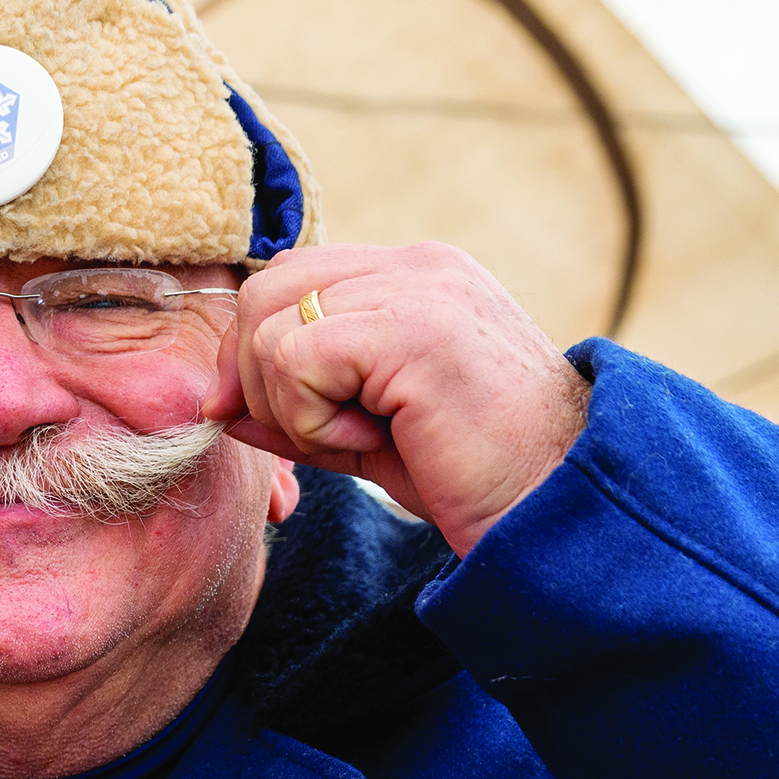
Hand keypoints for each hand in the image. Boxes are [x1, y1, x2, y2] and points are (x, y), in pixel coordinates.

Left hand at [203, 244, 588, 556]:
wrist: (558, 512)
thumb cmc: (480, 481)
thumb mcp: (371, 438)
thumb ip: (300, 409)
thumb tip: (220, 404)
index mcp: (415, 278)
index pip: (291, 279)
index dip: (255, 352)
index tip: (263, 419)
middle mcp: (417, 266)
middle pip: (265, 289)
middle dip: (254, 376)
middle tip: (320, 437)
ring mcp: (417, 289)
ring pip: (270, 324)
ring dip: (292, 405)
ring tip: (362, 438)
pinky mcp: (411, 328)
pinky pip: (295, 361)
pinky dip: (313, 418)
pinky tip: (377, 439)